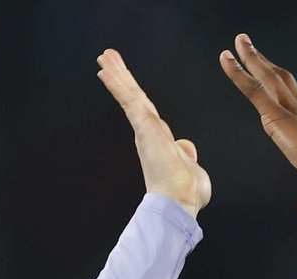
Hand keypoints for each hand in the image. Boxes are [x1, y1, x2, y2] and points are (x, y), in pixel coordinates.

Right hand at [97, 49, 211, 218]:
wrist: (180, 204)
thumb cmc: (186, 193)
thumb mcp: (191, 168)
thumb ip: (186, 154)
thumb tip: (186, 147)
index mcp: (160, 139)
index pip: (146, 109)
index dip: (136, 94)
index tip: (126, 82)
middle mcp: (150, 132)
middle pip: (135, 97)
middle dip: (122, 77)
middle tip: (108, 58)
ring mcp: (145, 130)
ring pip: (130, 95)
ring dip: (117, 75)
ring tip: (105, 56)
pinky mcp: (143, 128)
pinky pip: (129, 101)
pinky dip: (118, 85)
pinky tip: (106, 71)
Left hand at [220, 33, 296, 223]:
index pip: (291, 98)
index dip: (279, 85)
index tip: (270, 74)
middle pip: (279, 78)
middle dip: (263, 61)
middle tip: (248, 45)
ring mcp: (289, 110)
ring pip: (266, 76)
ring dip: (250, 58)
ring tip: (238, 41)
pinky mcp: (278, 117)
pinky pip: (253, 90)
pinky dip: (238, 73)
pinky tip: (226, 59)